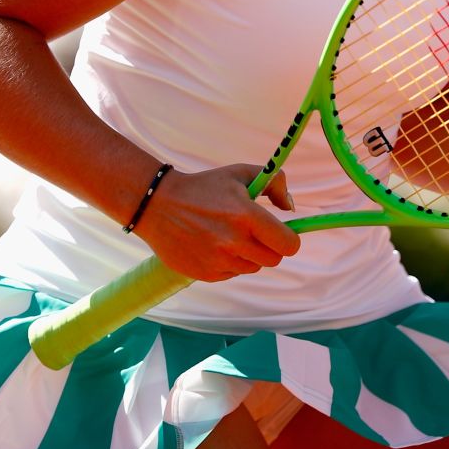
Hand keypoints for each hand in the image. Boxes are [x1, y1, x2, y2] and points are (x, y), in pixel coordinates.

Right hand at [136, 164, 299, 280]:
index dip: (289, 239)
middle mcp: (234, 242)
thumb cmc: (203, 187)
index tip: (281, 232)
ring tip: (228, 235)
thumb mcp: (240, 173)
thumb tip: (290, 207)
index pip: (288, 244)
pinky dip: (229, 262)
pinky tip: (213, 244)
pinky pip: (232, 273)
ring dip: (248, 254)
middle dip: (269, 246)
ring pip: (253, 267)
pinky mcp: (206, 274)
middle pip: (274, 259)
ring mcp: (219, 261)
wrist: (157, 205)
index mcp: (247, 216)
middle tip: (254, 232)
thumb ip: (274, 183)